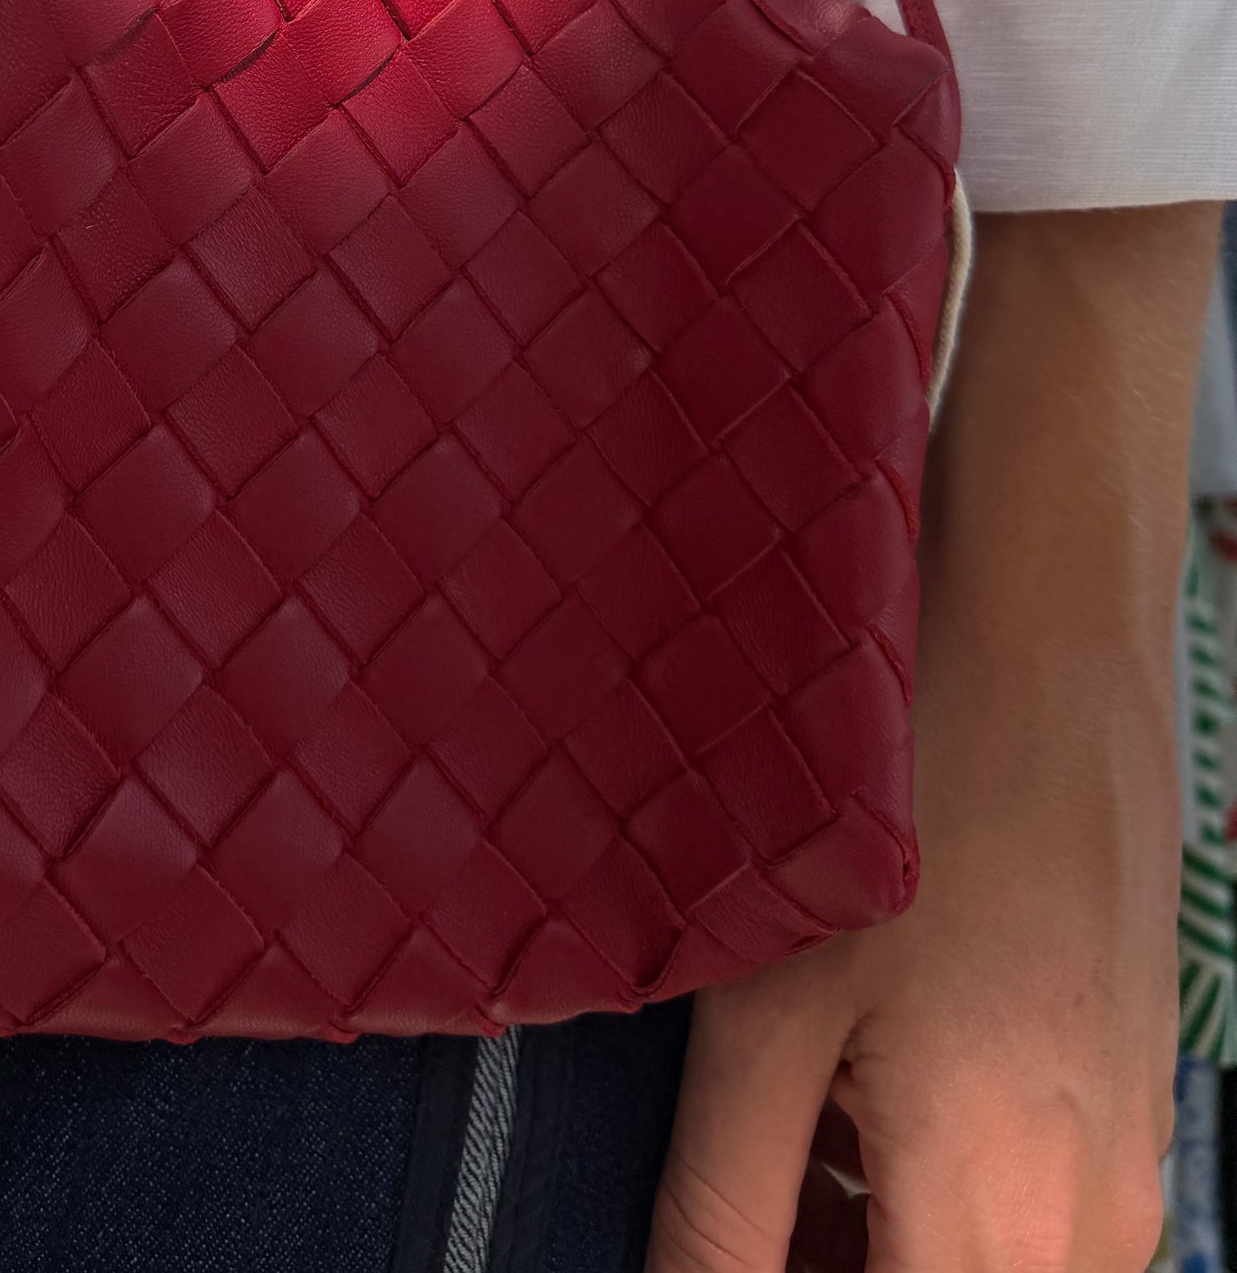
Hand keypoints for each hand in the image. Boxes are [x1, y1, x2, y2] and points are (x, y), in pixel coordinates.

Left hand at [648, 201, 1222, 1272]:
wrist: (1049, 630)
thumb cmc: (909, 797)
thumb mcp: (769, 1006)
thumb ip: (727, 1199)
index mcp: (1001, 1223)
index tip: (706, 1248)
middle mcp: (1095, 1222)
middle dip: (827, 1265)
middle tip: (734, 1192)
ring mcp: (1129, 1154)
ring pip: (992, 1271)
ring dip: (879, 1238)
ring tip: (789, 1128)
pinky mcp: (1131, 1089)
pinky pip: (1041, 1213)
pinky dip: (939, 1192)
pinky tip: (858, 1088)